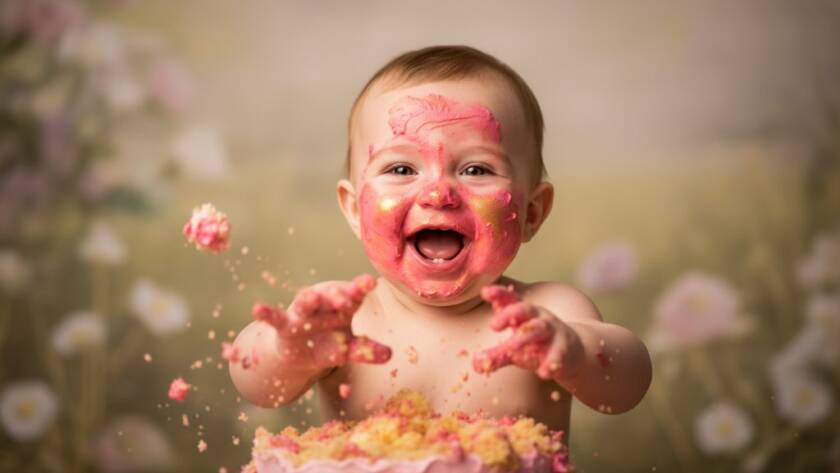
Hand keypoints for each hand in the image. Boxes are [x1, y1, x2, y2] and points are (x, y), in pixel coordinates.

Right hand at [251, 274, 390, 369]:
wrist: (302, 354)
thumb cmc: (332, 345)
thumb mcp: (349, 349)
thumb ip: (367, 351)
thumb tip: (389, 355)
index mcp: (344, 307)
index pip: (355, 294)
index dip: (361, 287)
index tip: (369, 282)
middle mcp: (324, 305)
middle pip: (331, 296)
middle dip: (337, 296)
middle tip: (345, 298)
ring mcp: (303, 313)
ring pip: (305, 303)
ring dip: (307, 299)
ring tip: (310, 297)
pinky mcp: (285, 325)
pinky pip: (275, 318)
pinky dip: (266, 313)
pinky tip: (257, 309)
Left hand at [472, 284, 583, 380]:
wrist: (573, 353)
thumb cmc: (536, 346)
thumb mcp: (515, 349)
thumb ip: (496, 354)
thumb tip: (475, 364)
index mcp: (524, 314)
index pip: (510, 300)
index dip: (498, 294)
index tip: (485, 292)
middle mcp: (539, 318)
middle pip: (525, 309)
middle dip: (510, 313)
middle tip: (493, 324)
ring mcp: (553, 332)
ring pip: (541, 329)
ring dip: (526, 337)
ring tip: (512, 347)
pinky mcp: (565, 349)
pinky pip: (559, 354)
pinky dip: (552, 362)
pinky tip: (545, 372)